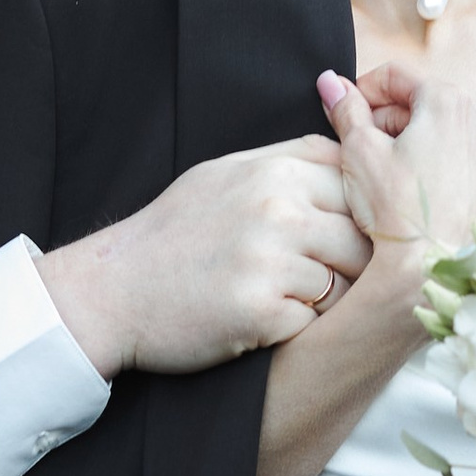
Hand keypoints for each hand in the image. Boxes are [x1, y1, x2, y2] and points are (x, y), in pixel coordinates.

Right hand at [39, 138, 371, 377]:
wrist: (114, 290)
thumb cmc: (174, 231)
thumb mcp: (225, 173)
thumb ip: (289, 158)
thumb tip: (351, 149)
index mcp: (273, 173)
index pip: (358, 186)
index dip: (362, 214)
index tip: (344, 234)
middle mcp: (277, 212)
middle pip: (362, 238)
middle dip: (352, 262)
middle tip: (323, 275)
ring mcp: (269, 264)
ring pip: (344, 286)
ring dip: (325, 300)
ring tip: (284, 296)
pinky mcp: (261, 314)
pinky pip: (313, 323)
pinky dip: (295, 326)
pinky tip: (261, 318)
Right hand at [315, 64, 475, 275]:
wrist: (435, 271)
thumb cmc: (398, 210)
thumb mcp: (360, 152)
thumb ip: (345, 110)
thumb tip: (329, 82)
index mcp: (447, 101)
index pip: (394, 76)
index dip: (361, 91)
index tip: (343, 115)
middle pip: (418, 102)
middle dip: (384, 120)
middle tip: (357, 150)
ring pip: (437, 131)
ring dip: (406, 142)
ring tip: (381, 175)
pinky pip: (457, 157)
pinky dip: (431, 164)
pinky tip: (409, 194)